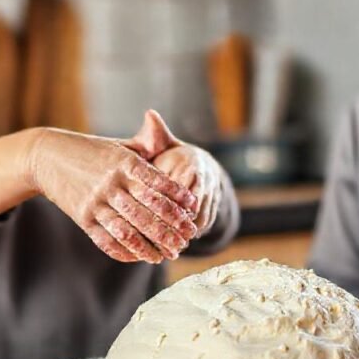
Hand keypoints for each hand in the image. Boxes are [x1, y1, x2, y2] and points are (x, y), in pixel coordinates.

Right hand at [0, 125, 198, 263]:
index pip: (158, 182)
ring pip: (128, 230)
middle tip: (187, 240)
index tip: (193, 209)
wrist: (46, 156)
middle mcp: (111, 183)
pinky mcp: (82, 218)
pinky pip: (106, 240)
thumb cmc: (91, 150)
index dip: (178, 197)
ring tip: (168, 254)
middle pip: (147, 212)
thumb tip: (169, 144)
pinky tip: (141, 257)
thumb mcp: (119, 144)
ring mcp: (95, 202)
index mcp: (124, 162)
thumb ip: (146, 145)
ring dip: (150, 246)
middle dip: (170, 228)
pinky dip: (125, 251)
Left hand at [122, 110, 223, 236]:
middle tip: (150, 233)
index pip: (177, 186)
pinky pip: (205, 225)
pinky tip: (172, 245)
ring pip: (199, 219)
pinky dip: (189, 236)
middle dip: (170, 221)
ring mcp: (213, 194)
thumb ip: (154, 135)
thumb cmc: (171, 156)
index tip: (143, 212)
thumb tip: (150, 113)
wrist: (199, 167)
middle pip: (189, 206)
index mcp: (191, 162)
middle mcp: (206, 178)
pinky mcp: (215, 208)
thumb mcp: (162, 143)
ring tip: (160, 244)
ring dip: (181, 233)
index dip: (161, 201)